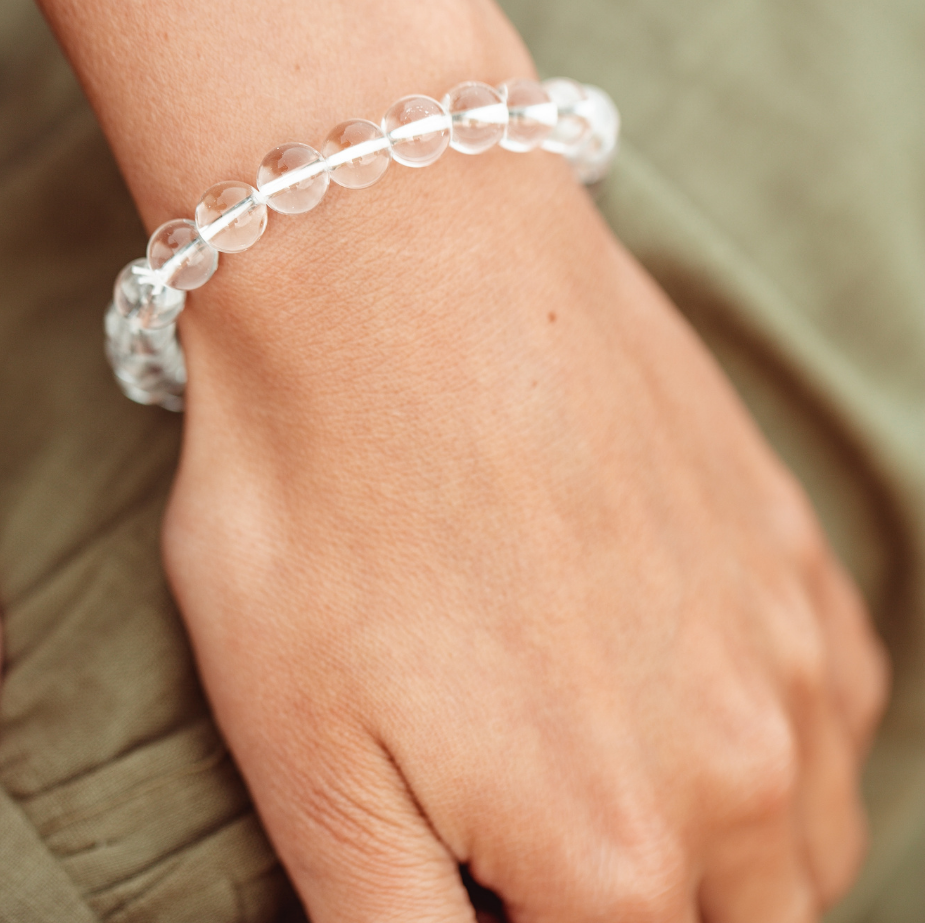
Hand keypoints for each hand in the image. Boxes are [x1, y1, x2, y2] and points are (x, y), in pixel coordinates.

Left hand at [164, 154, 890, 922]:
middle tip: (526, 848)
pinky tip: (684, 701)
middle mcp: (733, 770)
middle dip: (628, 922)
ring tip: (603, 798)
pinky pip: (824, 714)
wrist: (396, 270)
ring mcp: (781, 648)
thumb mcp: (305, 754)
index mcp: (607, 855)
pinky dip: (768, 754)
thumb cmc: (320, 501)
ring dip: (714, 864)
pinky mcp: (787, 546)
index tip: (482, 878)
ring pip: (793, 849)